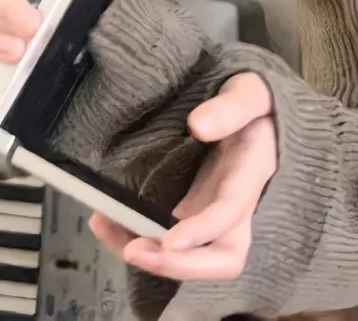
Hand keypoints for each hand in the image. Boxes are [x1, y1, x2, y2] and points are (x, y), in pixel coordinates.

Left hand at [90, 71, 276, 280]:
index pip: (233, 210)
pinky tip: (104, 219)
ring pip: (190, 255)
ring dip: (149, 256)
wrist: (251, 108)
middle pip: (223, 258)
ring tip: (106, 228)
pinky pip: (167, 239)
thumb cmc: (254, 100)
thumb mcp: (250, 92)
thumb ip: (231, 106)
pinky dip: (133, 237)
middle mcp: (236, 204)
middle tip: (136, 250)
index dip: (204, 230)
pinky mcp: (191, 211)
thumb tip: (198, 125)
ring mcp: (212, 211)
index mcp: (252, 172)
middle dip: (180, 265)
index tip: (170, 239)